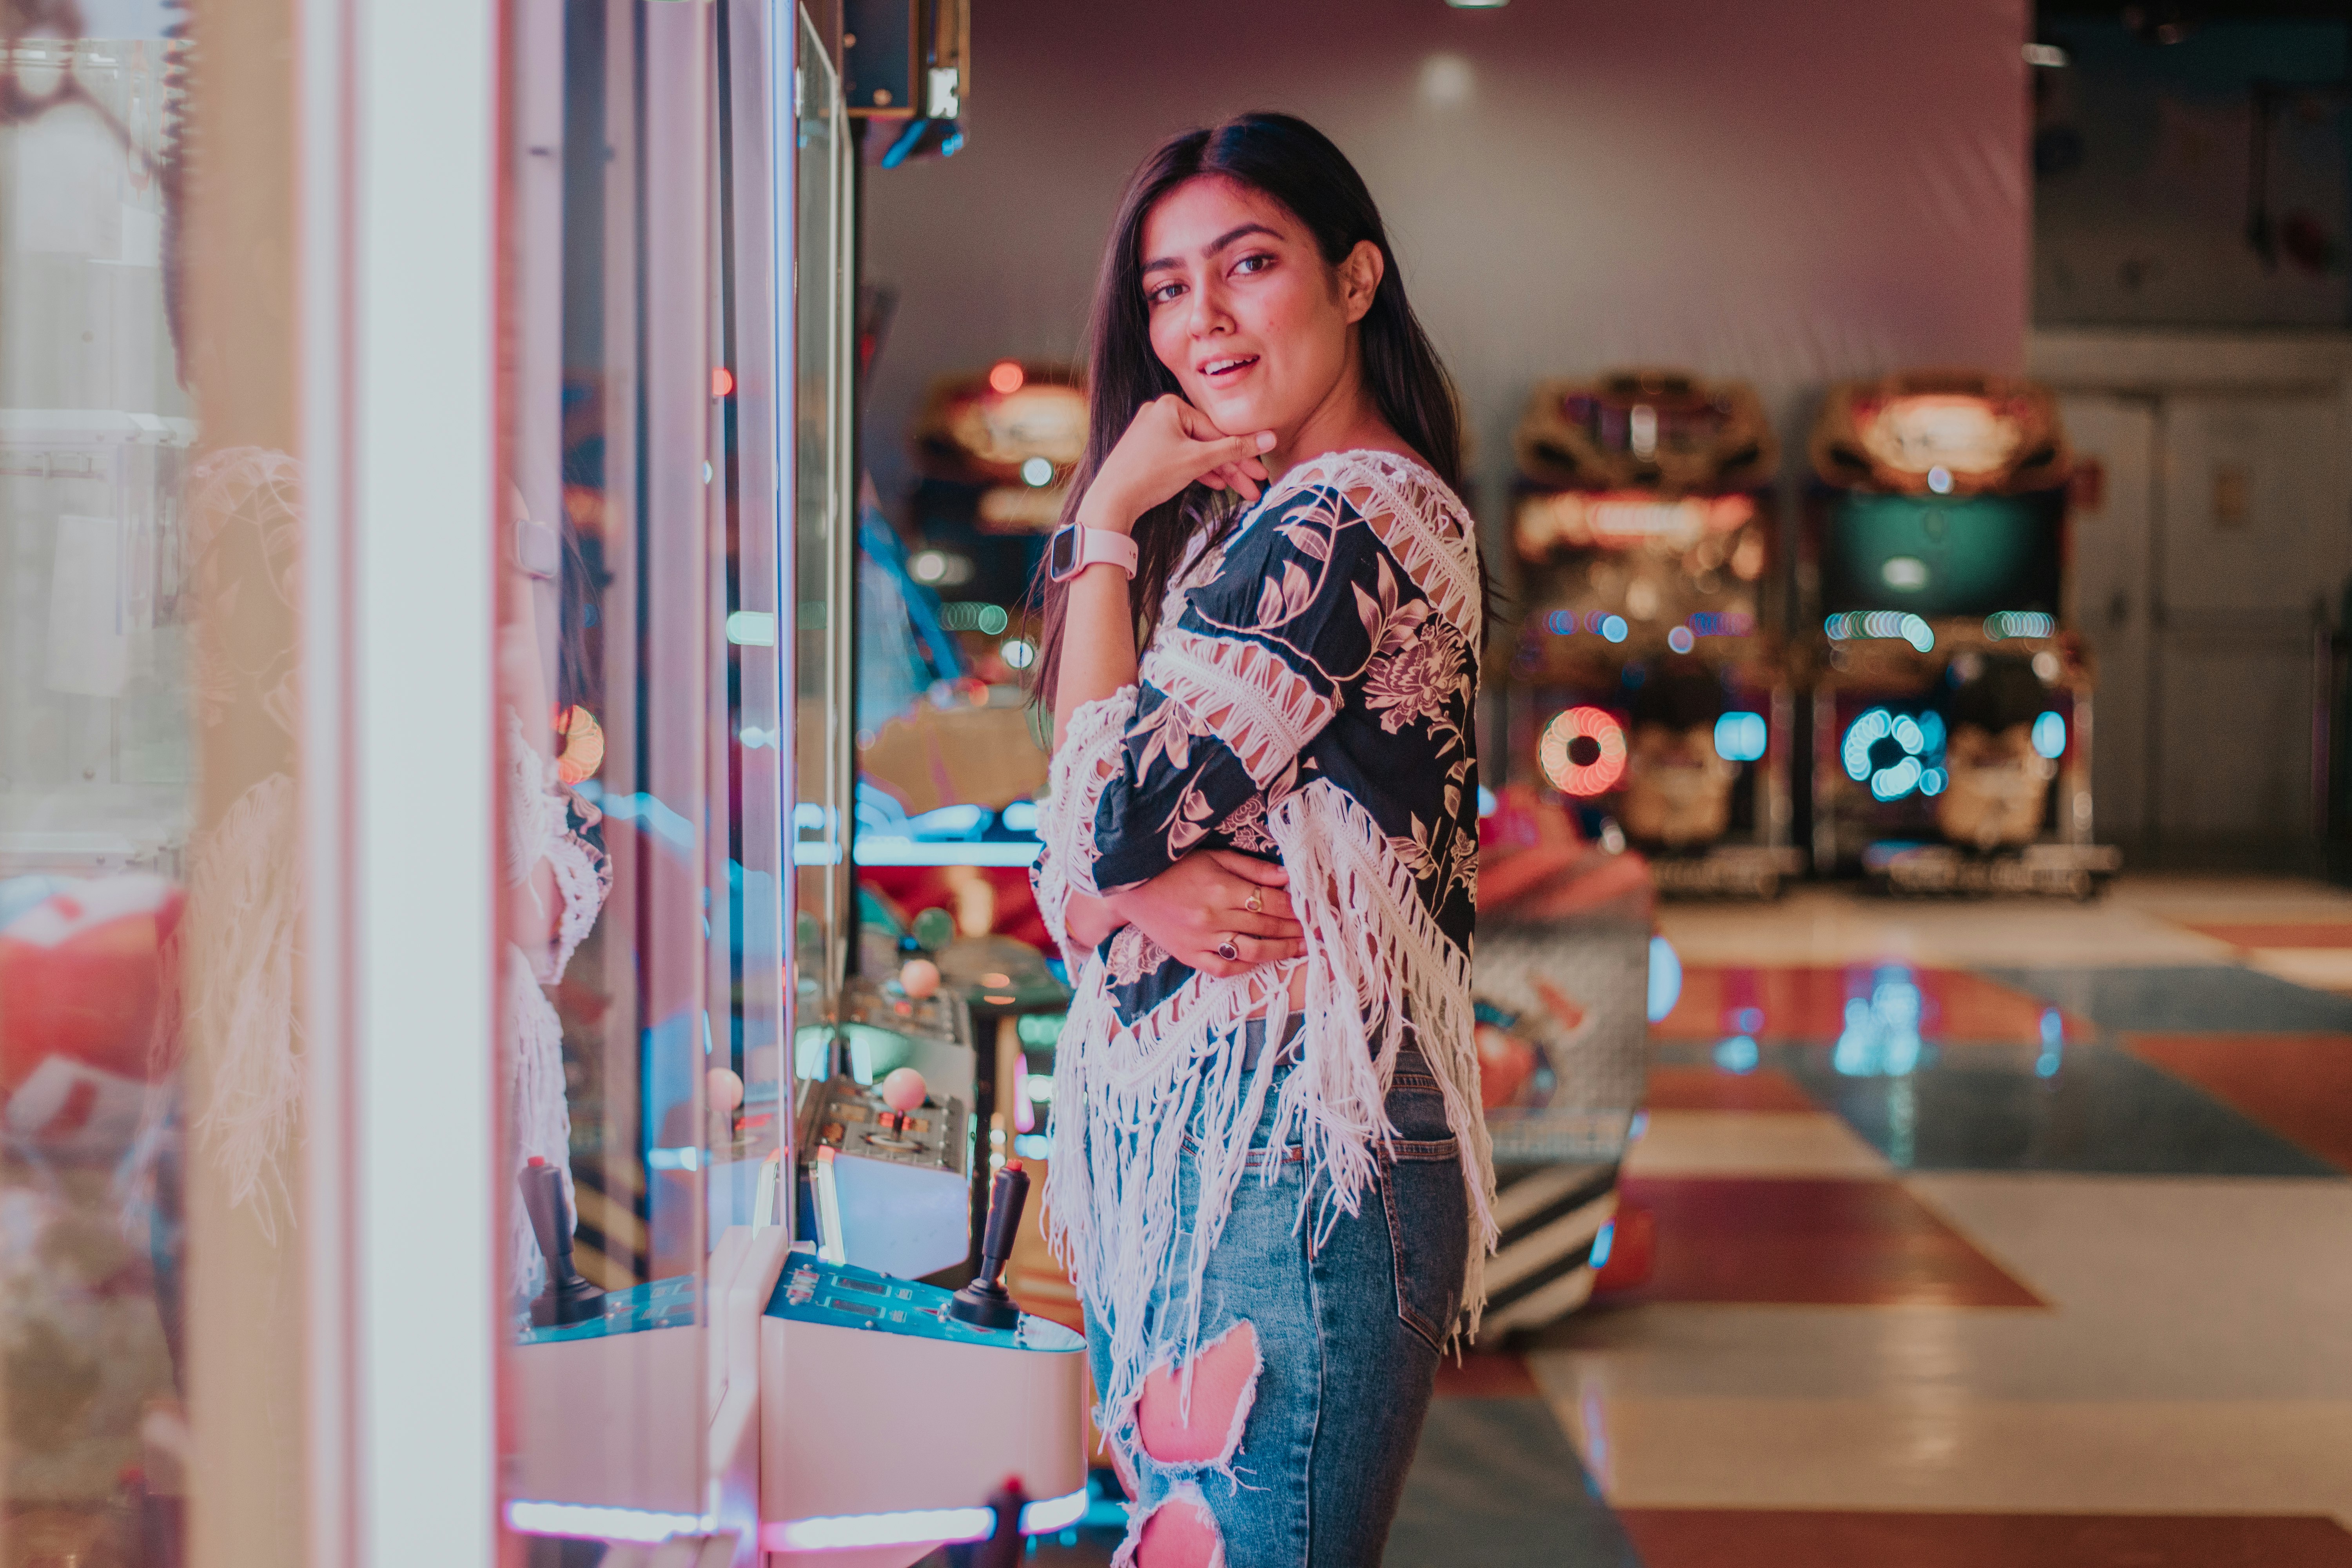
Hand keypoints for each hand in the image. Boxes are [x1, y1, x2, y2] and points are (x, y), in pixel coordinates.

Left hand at [1080, 395, 1275, 532]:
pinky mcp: (1146, 451)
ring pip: (1195, 452)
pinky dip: (1197, 470)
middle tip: (1255, 485)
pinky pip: (1180, 457)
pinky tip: (1217, 484)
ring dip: (1219, 472)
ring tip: (1242, 491)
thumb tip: (1269, 437)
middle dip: (1233, 467)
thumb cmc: (1150, 474)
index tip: (1261, 471)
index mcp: (1170, 405)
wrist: (1111, 500)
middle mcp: (1159, 413)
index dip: (1243, 454)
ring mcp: (1151, 432)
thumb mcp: (1198, 460)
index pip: (1217, 430)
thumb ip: (1235, 449)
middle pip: (1207, 441)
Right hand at [1107, 849, 1301, 978]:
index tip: (1316, 910)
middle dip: (1296, 929)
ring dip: (1280, 951)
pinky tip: (1262, 961)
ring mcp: (1198, 940)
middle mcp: (1212, 917)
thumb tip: (1287, 877)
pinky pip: (1221, 968)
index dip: (1297, 908)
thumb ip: (1250, 868)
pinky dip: (1244, 967)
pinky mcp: (1186, 955)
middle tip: (1319, 931)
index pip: (1270, 902)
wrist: (1127, 884)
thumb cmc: (1172, 865)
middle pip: (1265, 927)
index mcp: (1220, 888)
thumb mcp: (1212, 856)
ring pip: (1250, 951)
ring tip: (1302, 949)